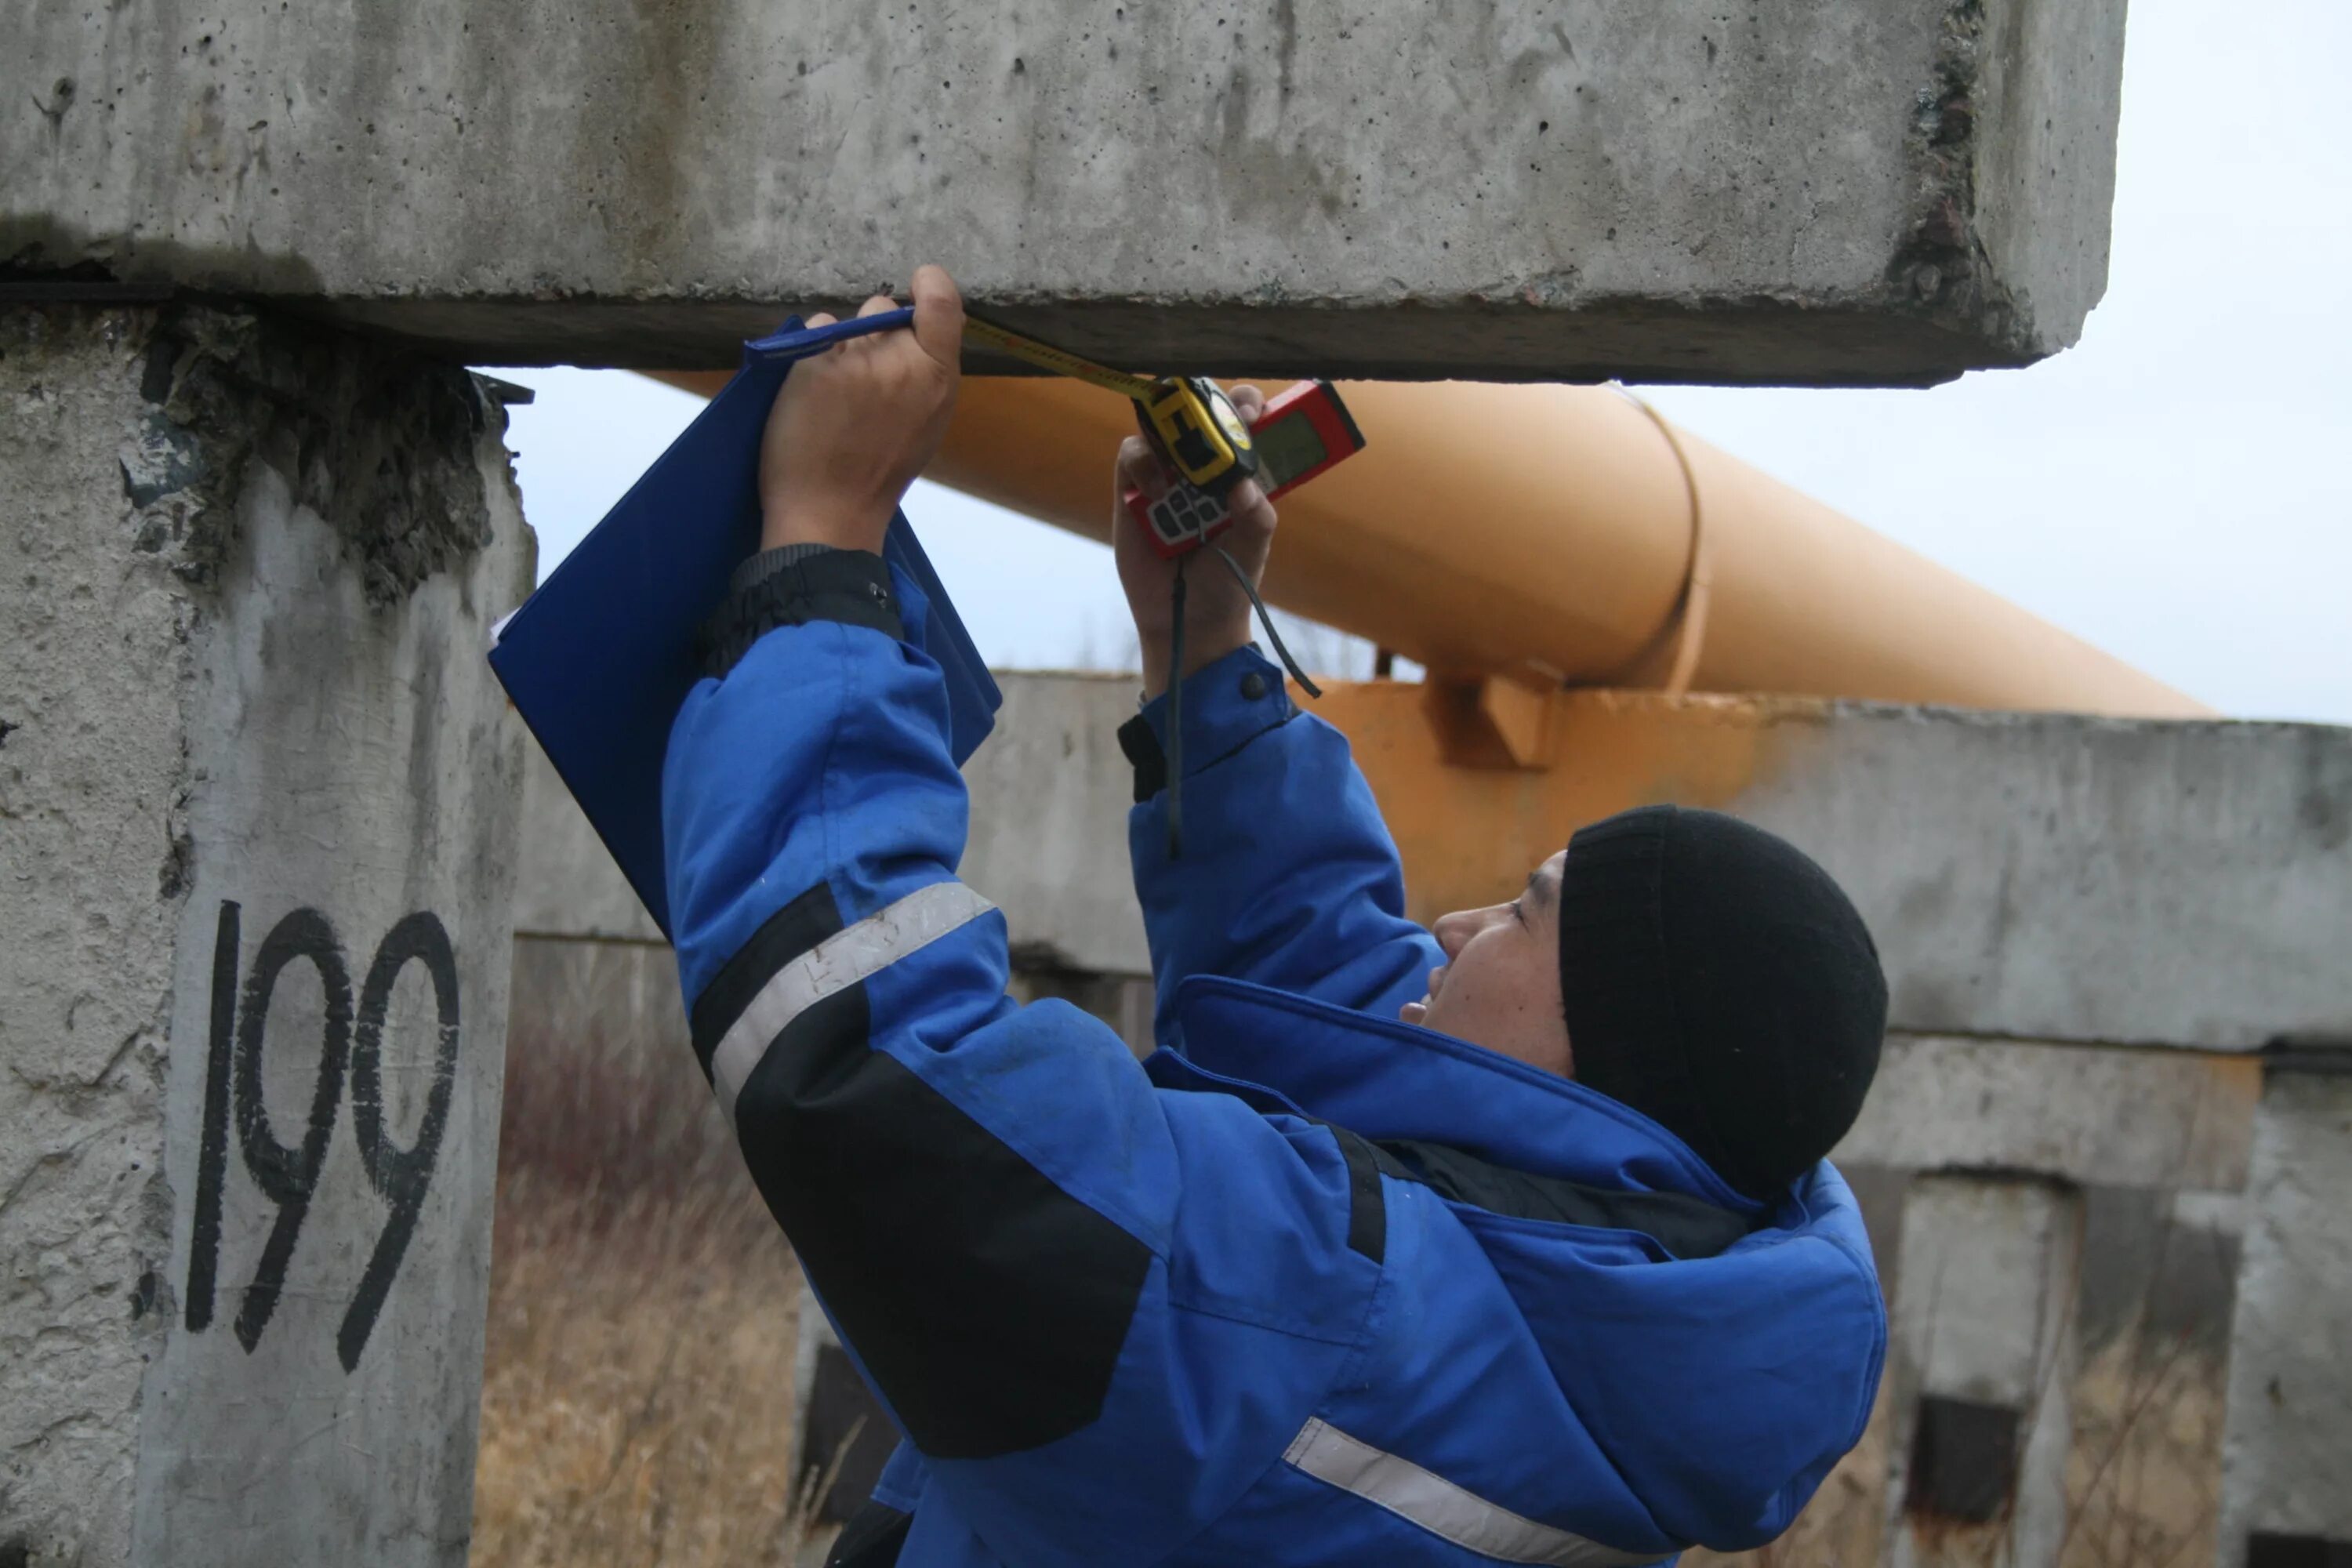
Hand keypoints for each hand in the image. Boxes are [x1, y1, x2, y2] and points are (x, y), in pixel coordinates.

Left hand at [759, 264, 964, 553]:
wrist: (830, 511)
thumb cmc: (877, 471)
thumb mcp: (925, 421)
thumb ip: (927, 373)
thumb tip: (924, 324)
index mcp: (938, 379)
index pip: (943, 302)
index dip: (929, 284)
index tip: (919, 286)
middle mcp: (902, 362)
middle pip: (885, 307)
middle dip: (873, 329)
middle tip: (861, 376)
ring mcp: (857, 360)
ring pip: (845, 319)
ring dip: (839, 341)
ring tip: (833, 391)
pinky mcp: (816, 363)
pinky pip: (814, 331)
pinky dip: (810, 352)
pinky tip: (811, 392)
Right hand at [1113, 384, 1277, 698]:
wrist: (1185, 622)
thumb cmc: (1226, 583)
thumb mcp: (1252, 552)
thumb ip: (1256, 519)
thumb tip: (1244, 486)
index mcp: (1238, 475)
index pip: (1244, 424)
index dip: (1247, 406)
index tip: (1254, 410)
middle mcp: (1202, 468)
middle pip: (1199, 413)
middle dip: (1207, 401)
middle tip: (1220, 413)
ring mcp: (1165, 476)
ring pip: (1162, 427)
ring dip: (1172, 428)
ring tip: (1187, 455)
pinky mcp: (1132, 491)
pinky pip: (1132, 456)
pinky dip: (1144, 462)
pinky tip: (1158, 490)